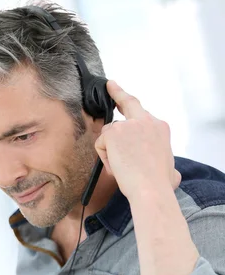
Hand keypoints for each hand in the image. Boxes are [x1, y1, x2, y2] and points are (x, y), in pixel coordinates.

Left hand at [95, 81, 180, 202]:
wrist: (151, 189)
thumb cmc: (160, 184)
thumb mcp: (172, 170)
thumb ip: (168, 165)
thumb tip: (173, 175)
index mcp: (160, 128)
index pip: (140, 110)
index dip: (127, 99)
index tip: (116, 87)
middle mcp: (146, 121)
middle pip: (127, 103)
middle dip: (117, 93)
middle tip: (110, 85)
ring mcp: (129, 125)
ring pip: (109, 134)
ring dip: (110, 151)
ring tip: (122, 167)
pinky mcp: (114, 132)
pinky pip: (101, 144)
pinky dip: (104, 157)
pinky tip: (116, 166)